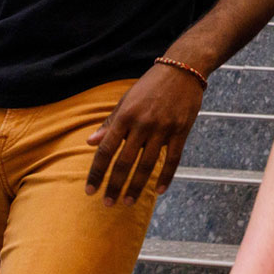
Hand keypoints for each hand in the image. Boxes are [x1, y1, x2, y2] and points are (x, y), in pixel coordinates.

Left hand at [87, 63, 205, 205]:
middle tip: (108, 203)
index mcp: (125, 115)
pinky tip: (159, 191)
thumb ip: (110, 123)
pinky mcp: (181, 131)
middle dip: (114, 185)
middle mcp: (142, 123)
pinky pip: (173, 159)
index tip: (90, 190)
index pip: (107, 149)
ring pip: (147, 164)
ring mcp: (163, 128)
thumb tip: (90, 142)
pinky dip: (166, 177)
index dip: (97, 172)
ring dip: (136, 186)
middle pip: (125, 162)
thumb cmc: (150, 85)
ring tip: (128, 202)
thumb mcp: (126, 100)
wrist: (182, 69)